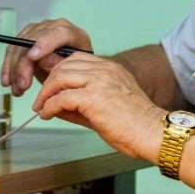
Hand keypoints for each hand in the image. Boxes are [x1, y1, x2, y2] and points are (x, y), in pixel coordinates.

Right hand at [0, 17, 93, 95]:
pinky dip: (8, 67)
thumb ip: (58, 64)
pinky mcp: (25, 36)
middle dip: (24, 64)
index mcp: (73, 34)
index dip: (44, 43)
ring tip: (16, 90)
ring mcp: (38, 30)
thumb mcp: (71, 71)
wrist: (69, 69)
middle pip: (34, 40)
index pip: (59, 33)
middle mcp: (54, 27)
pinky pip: (12, 49)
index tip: (32, 57)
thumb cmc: (73, 70)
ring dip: (14, 69)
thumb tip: (42, 60)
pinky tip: (7, 81)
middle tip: (22, 85)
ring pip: (19, 45)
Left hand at [31, 53, 164, 161]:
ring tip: (41, 107)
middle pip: (64, 65)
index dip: (58, 71)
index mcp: (110, 68)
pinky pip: (62, 97)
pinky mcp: (93, 98)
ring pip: (60, 77)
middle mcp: (104, 69)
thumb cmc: (135, 125)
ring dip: (46, 93)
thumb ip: (80, 104)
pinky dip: (50, 106)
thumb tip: (55, 107)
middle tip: (41, 99)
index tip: (50, 86)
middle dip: (48, 81)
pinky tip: (47, 114)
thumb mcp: (106, 106)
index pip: (76, 59)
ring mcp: (99, 81)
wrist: (153, 133)